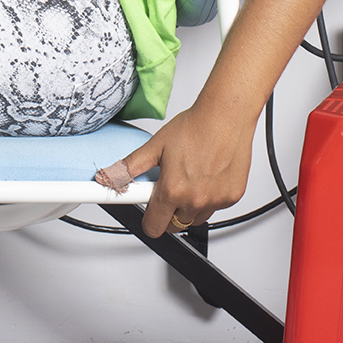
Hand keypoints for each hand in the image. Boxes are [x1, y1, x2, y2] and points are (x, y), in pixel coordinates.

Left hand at [95, 104, 254, 237]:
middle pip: (175, 225)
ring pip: (196, 217)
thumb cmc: (193, 127)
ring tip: (190, 178)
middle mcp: (195, 200)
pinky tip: (207, 176)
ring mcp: (216, 200)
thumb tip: (109, 178)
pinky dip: (210, 198)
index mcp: (172, 190)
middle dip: (169, 212)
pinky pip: (216, 208)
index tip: (150, 211)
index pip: (154, 227)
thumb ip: (130, 167)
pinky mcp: (232, 197)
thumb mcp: (155, 146)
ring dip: (190, 206)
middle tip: (170, 189)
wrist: (225, 115)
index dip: (149, 220)